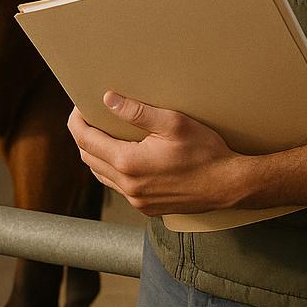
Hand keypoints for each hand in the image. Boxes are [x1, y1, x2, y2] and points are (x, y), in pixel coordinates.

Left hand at [66, 91, 252, 215]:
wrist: (229, 186)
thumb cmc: (206, 152)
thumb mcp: (173, 123)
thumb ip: (137, 111)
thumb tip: (108, 99)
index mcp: (129, 163)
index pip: (86, 140)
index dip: (77, 121)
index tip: (79, 107)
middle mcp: (128, 186)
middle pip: (89, 157)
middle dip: (84, 135)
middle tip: (90, 116)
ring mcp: (137, 200)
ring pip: (101, 174)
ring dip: (97, 154)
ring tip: (105, 133)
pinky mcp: (147, 207)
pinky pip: (118, 186)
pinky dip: (113, 169)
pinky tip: (124, 155)